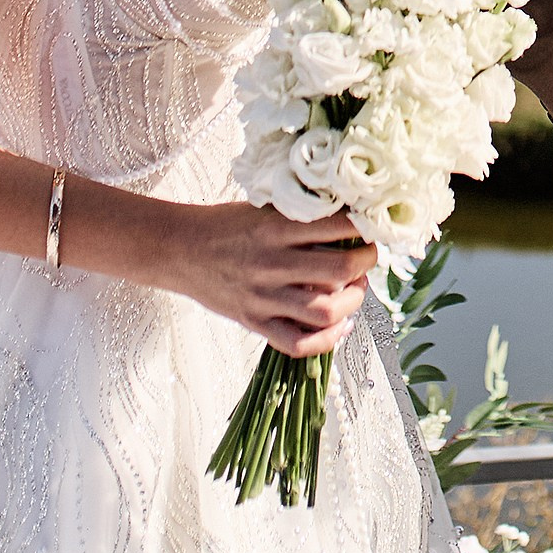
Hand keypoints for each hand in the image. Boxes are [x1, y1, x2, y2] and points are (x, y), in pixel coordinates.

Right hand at [168, 202, 378, 354]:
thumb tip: (351, 220)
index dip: (364, 226)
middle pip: (339, 270)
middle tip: (367, 257)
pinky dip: (327, 340)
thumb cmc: (226, 226)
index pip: (336, 226)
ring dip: (352, 301)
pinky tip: (340, 326)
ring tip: (355, 289)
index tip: (372, 224)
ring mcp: (263, 297)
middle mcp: (272, 263)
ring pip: (324, 311)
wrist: (180, 250)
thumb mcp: (264, 209)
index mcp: (275, 228)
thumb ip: (300, 216)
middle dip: (366, 263)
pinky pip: (298, 343)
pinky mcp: (254, 322)